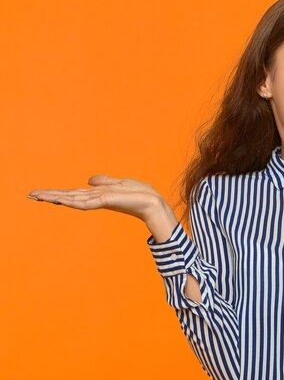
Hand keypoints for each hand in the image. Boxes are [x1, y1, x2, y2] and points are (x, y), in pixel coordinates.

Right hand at [28, 175, 177, 240]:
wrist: (153, 203)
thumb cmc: (139, 194)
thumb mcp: (120, 183)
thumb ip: (104, 182)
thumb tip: (89, 180)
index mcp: (98, 195)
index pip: (74, 193)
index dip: (57, 193)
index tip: (40, 193)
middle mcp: (96, 199)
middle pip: (69, 196)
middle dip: (50, 195)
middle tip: (30, 195)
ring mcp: (100, 201)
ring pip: (73, 199)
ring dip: (56, 197)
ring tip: (38, 196)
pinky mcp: (107, 201)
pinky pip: (86, 201)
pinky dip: (72, 200)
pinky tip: (61, 200)